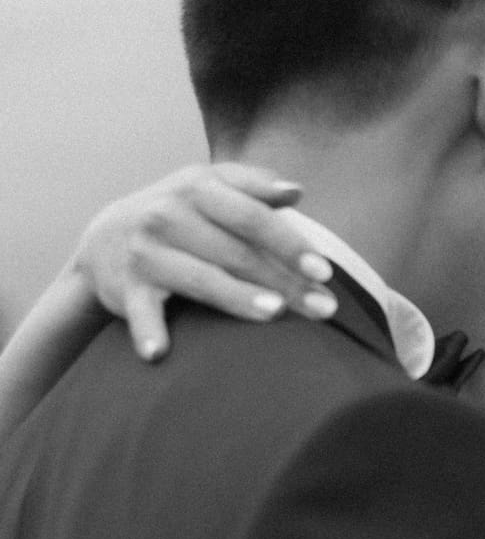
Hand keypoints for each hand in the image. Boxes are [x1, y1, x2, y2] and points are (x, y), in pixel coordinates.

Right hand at [71, 162, 337, 360]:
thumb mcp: (207, 187)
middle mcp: (168, 215)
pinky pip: (141, 312)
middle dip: (285, 282)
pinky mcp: (127, 288)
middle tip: (324, 309)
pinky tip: (158, 353)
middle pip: (237, 252)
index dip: (290, 244)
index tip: (326, 271)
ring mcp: (146, 252)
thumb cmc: (178, 214)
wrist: (104, 238)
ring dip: (236, 297)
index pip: (252, 216)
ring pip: (201, 278)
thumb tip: (297, 192)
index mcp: (197, 187)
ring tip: (274, 313)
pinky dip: (147, 331)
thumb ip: (252, 186)